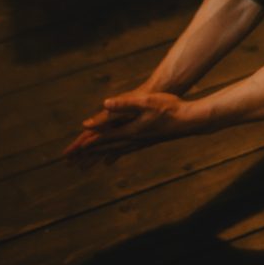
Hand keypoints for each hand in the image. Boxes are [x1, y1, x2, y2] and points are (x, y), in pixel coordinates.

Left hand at [63, 90, 192, 166]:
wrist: (190, 121)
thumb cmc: (170, 109)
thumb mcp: (146, 102)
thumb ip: (125, 104)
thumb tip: (104, 105)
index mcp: (130, 131)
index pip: (104, 138)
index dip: (88, 143)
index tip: (74, 151)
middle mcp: (133, 139)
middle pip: (107, 148)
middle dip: (89, 154)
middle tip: (74, 162)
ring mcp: (141, 142)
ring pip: (116, 151)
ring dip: (101, 155)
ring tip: (90, 162)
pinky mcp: (148, 141)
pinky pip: (126, 149)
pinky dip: (116, 153)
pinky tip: (116, 155)